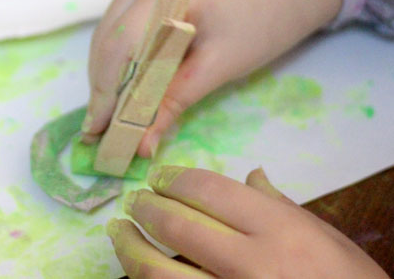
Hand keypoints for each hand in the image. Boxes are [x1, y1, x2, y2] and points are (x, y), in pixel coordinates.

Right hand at [82, 0, 341, 155]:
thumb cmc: (264, 24)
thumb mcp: (219, 67)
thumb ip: (174, 102)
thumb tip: (140, 145)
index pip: (121, 41)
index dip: (106, 89)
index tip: (98, 129)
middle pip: (109, 33)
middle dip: (102, 82)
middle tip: (99, 125)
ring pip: (111, 26)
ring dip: (108, 69)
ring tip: (108, 110)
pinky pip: (124, 17)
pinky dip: (122, 51)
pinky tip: (124, 79)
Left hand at [106, 166, 388, 278]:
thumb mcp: (325, 238)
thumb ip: (280, 206)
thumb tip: (252, 174)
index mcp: (278, 229)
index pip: (208, 191)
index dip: (174, 179)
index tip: (158, 177)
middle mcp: (251, 263)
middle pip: (178, 226)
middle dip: (146, 208)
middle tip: (133, 201)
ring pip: (160, 271)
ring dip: (130, 248)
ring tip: (118, 232)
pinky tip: (138, 272)